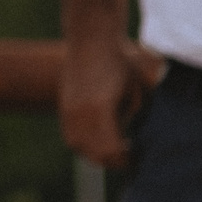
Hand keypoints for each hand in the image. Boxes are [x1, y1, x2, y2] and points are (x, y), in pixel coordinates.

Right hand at [59, 34, 157, 169]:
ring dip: (97, 154)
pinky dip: (85, 145)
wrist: (91, 41)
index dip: (126, 160)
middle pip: (96, 156)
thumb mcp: (135, 91)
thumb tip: (130, 138)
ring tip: (113, 148)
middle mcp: (81, 114)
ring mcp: (69, 112)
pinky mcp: (64, 109)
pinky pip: (72, 139)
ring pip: (81, 149)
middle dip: (114, 161)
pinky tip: (98, 139)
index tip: (137, 156)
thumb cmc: (119, 63)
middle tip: (129, 156)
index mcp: (100, 110)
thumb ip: (133, 117)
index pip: (111, 151)